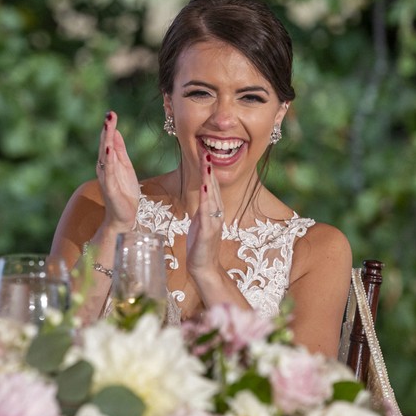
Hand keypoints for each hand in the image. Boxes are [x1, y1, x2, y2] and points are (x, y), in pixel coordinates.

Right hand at [96, 111, 139, 231]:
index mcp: (108, 162)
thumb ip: (120, 150)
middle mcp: (103, 168)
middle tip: (109, 115)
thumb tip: (116, 131)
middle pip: (104, 145)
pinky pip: (108, 172)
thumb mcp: (125, 167)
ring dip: (106, 141)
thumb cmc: (125, 193)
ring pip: (105, 156)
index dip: (109, 128)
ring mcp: (105, 177)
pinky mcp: (109, 188)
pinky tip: (109, 150)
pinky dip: (108, 160)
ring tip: (108, 127)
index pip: (108, 141)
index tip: (112, 113)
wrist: (124, 217)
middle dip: (106, 130)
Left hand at [186, 152, 224, 277]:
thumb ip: (202, 206)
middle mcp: (216, 212)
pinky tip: (204, 188)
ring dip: (208, 179)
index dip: (207, 168)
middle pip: (212, 186)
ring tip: (205, 162)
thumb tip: (201, 192)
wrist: (204, 267)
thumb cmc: (199, 245)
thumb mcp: (199, 221)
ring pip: (211, 196)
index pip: (209, 184)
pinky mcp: (208, 232)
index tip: (203, 151)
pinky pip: (207, 213)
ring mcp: (213, 222)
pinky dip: (206, 200)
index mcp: (213, 209)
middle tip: (205, 148)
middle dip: (208, 167)